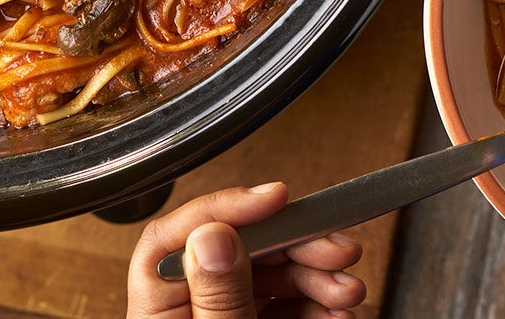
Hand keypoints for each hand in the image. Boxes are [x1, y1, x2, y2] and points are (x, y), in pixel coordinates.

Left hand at [127, 182, 366, 317]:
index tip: (276, 197)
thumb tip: (214, 232)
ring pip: (267, 277)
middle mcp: (183, 314)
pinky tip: (337, 310)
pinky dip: (315, 304)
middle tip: (338, 250)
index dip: (228, 207)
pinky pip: (280, 305)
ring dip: (318, 277)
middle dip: (298, 248)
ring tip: (348, 291)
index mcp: (156, 316)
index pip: (174, 238)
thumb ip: (218, 296)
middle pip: (237, 252)